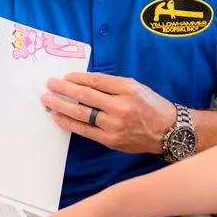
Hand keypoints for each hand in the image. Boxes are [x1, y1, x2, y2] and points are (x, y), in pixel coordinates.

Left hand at [42, 72, 175, 153]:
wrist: (168, 131)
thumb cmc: (152, 106)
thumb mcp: (137, 87)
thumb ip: (113, 85)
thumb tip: (85, 83)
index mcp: (128, 89)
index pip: (96, 81)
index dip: (78, 78)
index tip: (66, 77)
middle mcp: (121, 106)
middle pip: (85, 96)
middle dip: (64, 89)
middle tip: (50, 84)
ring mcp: (115, 125)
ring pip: (82, 113)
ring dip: (61, 106)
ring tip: (48, 100)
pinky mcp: (111, 140)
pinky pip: (85, 131)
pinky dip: (70, 124)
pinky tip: (59, 118)